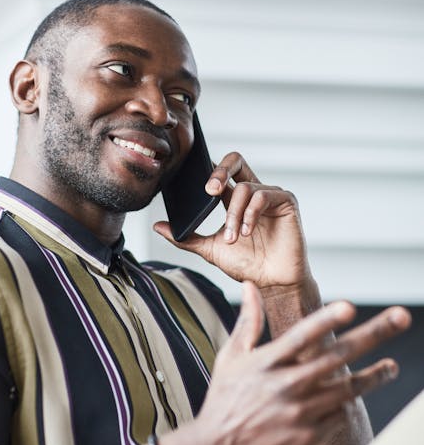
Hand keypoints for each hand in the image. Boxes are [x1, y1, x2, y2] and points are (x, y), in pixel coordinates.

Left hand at [154, 152, 308, 286]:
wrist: (273, 284)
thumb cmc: (247, 266)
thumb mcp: (210, 249)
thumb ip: (185, 238)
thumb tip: (157, 226)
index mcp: (235, 199)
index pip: (220, 171)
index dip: (207, 170)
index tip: (192, 179)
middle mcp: (253, 192)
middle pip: (235, 160)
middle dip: (219, 170)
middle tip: (209, 190)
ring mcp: (271, 195)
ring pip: (244, 187)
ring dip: (233, 214)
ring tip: (233, 237)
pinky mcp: (287, 202)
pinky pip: (263, 195)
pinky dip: (250, 213)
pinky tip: (247, 232)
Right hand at [196, 282, 410, 444]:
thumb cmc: (225, 396)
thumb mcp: (231, 356)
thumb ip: (248, 320)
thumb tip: (251, 285)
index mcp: (267, 362)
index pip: (301, 336)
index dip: (325, 321)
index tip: (349, 307)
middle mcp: (287, 385)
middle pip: (338, 356)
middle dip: (373, 335)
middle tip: (401, 318)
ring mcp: (300, 412)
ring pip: (348, 389)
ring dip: (374, 376)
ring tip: (392, 367)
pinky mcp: (309, 436)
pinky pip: (337, 414)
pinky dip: (344, 404)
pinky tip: (346, 397)